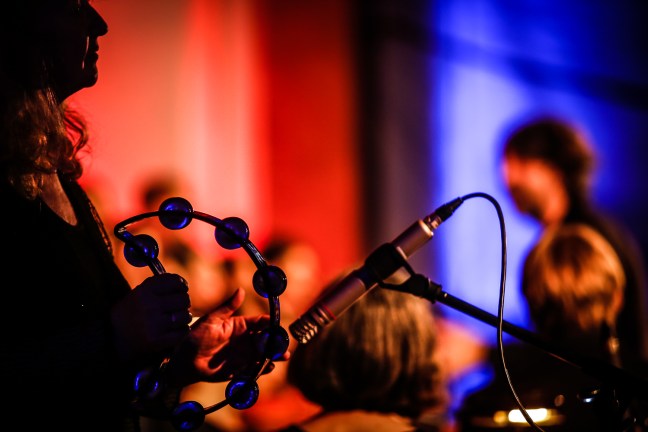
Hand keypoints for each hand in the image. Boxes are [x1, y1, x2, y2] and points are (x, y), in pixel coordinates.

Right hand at [111, 273, 191, 362]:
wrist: (115, 336)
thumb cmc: (133, 310)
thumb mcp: (140, 291)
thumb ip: (160, 284)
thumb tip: (184, 284)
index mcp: (144, 291)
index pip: (175, 282)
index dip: (181, 285)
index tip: (181, 289)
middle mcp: (149, 306)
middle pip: (184, 299)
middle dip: (183, 302)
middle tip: (177, 306)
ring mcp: (154, 324)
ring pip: (186, 316)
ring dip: (183, 317)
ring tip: (175, 318)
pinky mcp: (158, 341)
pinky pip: (183, 331)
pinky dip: (181, 330)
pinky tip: (173, 329)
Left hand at [166, 288, 286, 386]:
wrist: (184, 361)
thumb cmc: (195, 337)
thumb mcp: (211, 320)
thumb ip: (227, 307)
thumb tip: (241, 290)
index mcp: (239, 325)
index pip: (259, 322)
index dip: (270, 323)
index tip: (278, 325)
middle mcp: (244, 340)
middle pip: (265, 339)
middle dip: (276, 341)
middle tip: (283, 343)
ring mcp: (242, 355)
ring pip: (262, 354)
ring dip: (272, 355)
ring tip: (281, 356)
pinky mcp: (239, 369)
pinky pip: (254, 368)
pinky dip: (262, 369)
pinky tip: (268, 367)